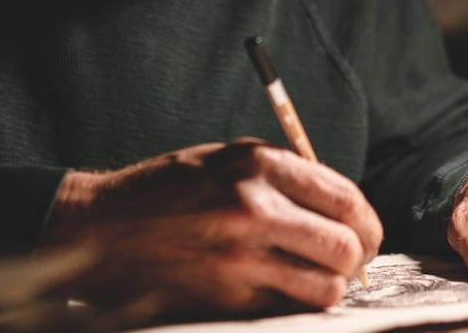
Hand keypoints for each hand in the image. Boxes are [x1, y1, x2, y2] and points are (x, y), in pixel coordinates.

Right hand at [41, 139, 382, 317]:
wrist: (100, 228)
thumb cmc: (165, 190)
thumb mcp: (224, 159)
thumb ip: (282, 176)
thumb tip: (340, 207)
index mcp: (259, 164)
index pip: (345, 198)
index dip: (366, 222)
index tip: (365, 234)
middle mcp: (254, 207)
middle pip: (345, 246)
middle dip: (355, 258)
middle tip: (346, 262)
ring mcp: (240, 257)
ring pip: (325, 287)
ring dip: (328, 286)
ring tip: (313, 279)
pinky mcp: (226, 297)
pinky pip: (287, 308)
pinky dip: (293, 303)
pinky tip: (278, 290)